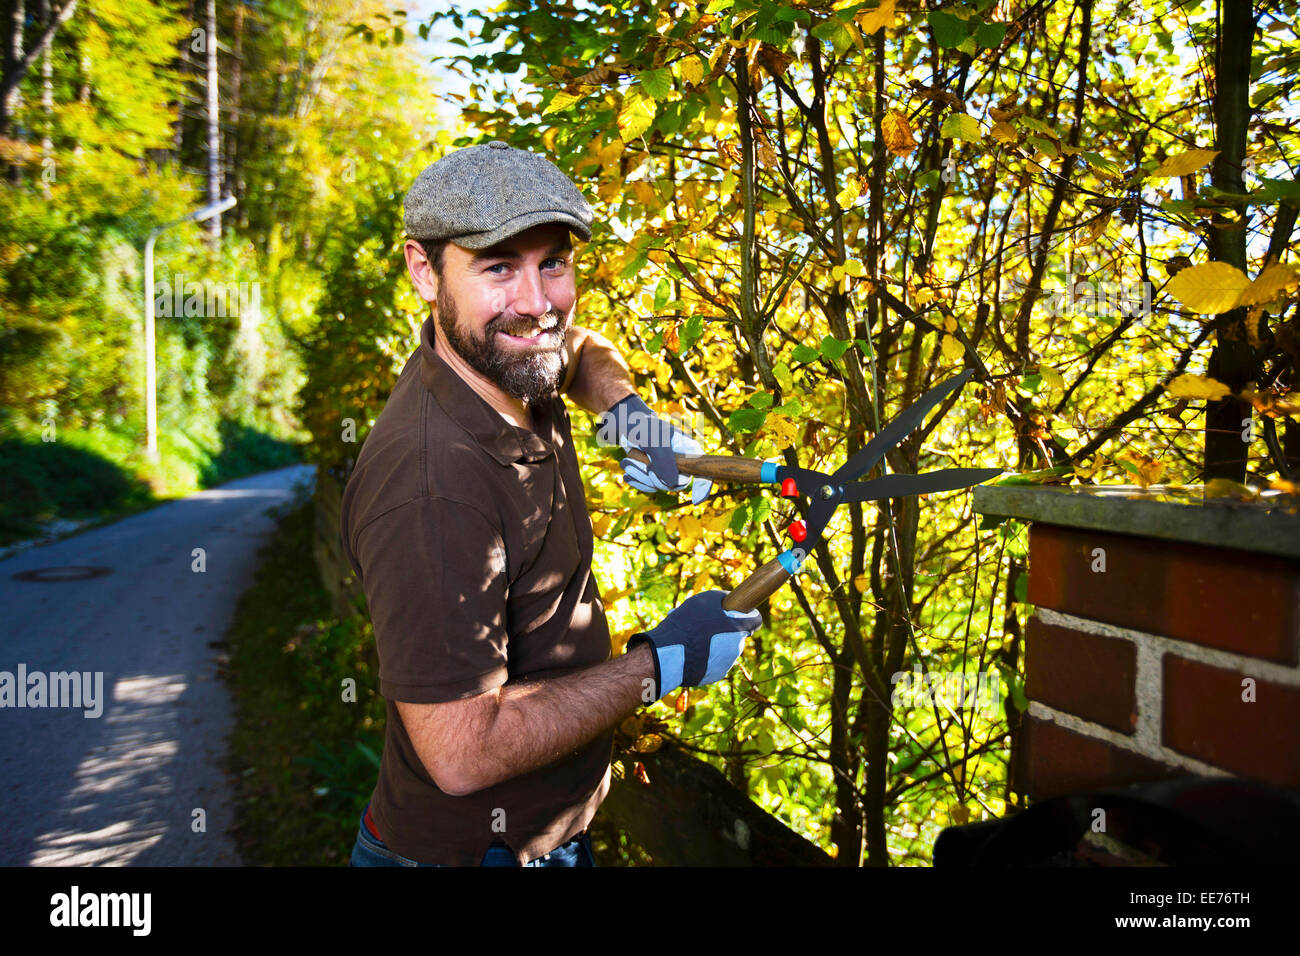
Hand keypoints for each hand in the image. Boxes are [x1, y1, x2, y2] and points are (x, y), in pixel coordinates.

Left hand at [596, 394, 711, 504]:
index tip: (696, 500)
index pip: (703, 469)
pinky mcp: (655, 475)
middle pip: (676, 483)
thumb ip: (663, 459)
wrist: (625, 425)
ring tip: (628, 460)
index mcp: (688, 449)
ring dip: (640, 476)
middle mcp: (681, 461)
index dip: (703, 486)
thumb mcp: (652, 439)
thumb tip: (673, 484)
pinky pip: (649, 487)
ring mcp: (668, 469)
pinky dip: (637, 480)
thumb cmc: (642, 427)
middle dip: (654, 477)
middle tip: (636, 462)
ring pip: (660, 486)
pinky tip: (628, 469)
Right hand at [628, 590, 763, 700]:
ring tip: (692, 640)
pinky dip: (706, 658)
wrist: (669, 654)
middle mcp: (738, 646)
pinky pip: (714, 663)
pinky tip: (691, 653)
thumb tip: (729, 601)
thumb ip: (722, 599)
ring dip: (713, 644)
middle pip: (736, 635)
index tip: (737, 612)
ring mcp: (728, 663)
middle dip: (724, 630)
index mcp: (738, 627)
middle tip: (703, 626)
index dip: (747, 614)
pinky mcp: (716, 675)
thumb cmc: (686, 624)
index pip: (756, 619)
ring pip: (725, 649)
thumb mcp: (704, 600)